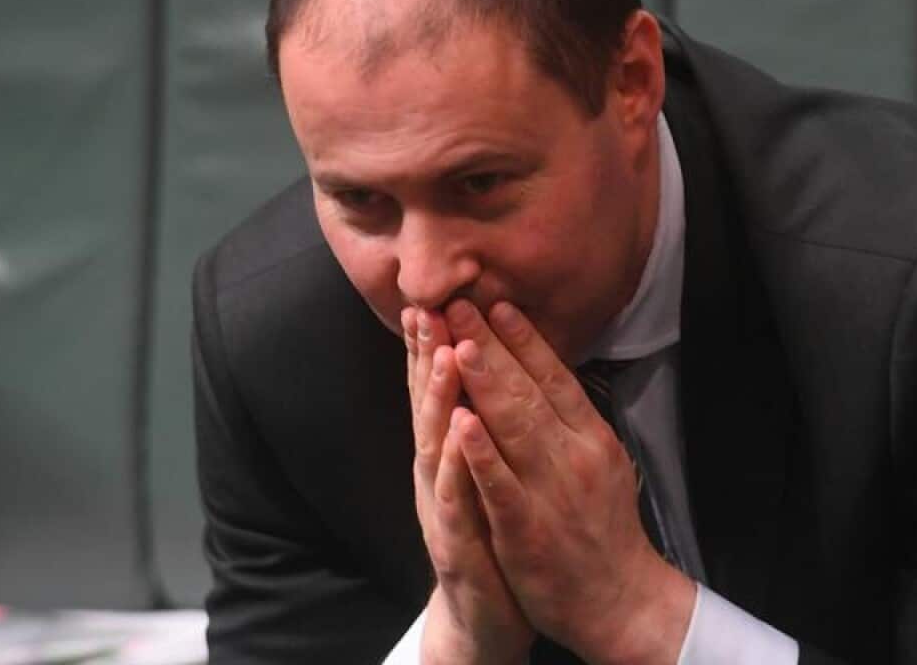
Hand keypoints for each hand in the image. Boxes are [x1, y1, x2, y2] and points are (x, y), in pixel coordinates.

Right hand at [403, 307, 534, 663]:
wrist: (482, 617)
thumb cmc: (488, 539)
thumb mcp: (481, 477)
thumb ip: (476, 430)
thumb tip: (478, 379)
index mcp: (448, 455)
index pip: (439, 390)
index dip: (432, 345)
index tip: (434, 299)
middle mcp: (437, 473)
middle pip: (430, 405)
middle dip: (428, 354)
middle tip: (428, 306)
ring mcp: (442, 506)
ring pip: (437, 443)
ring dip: (439, 397)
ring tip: (445, 353)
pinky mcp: (455, 542)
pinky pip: (457, 498)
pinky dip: (457, 464)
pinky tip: (460, 434)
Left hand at [444, 300, 696, 664]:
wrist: (618, 597)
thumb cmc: (602, 526)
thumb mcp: (600, 459)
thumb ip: (571, 418)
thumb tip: (543, 370)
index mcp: (590, 435)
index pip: (553, 376)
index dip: (522, 338)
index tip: (495, 302)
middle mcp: (574, 454)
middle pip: (528, 390)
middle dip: (490, 344)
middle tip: (460, 303)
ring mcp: (551, 490)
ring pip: (514, 427)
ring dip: (484, 382)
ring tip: (458, 342)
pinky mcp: (527, 527)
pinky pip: (500, 484)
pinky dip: (481, 452)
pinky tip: (461, 422)